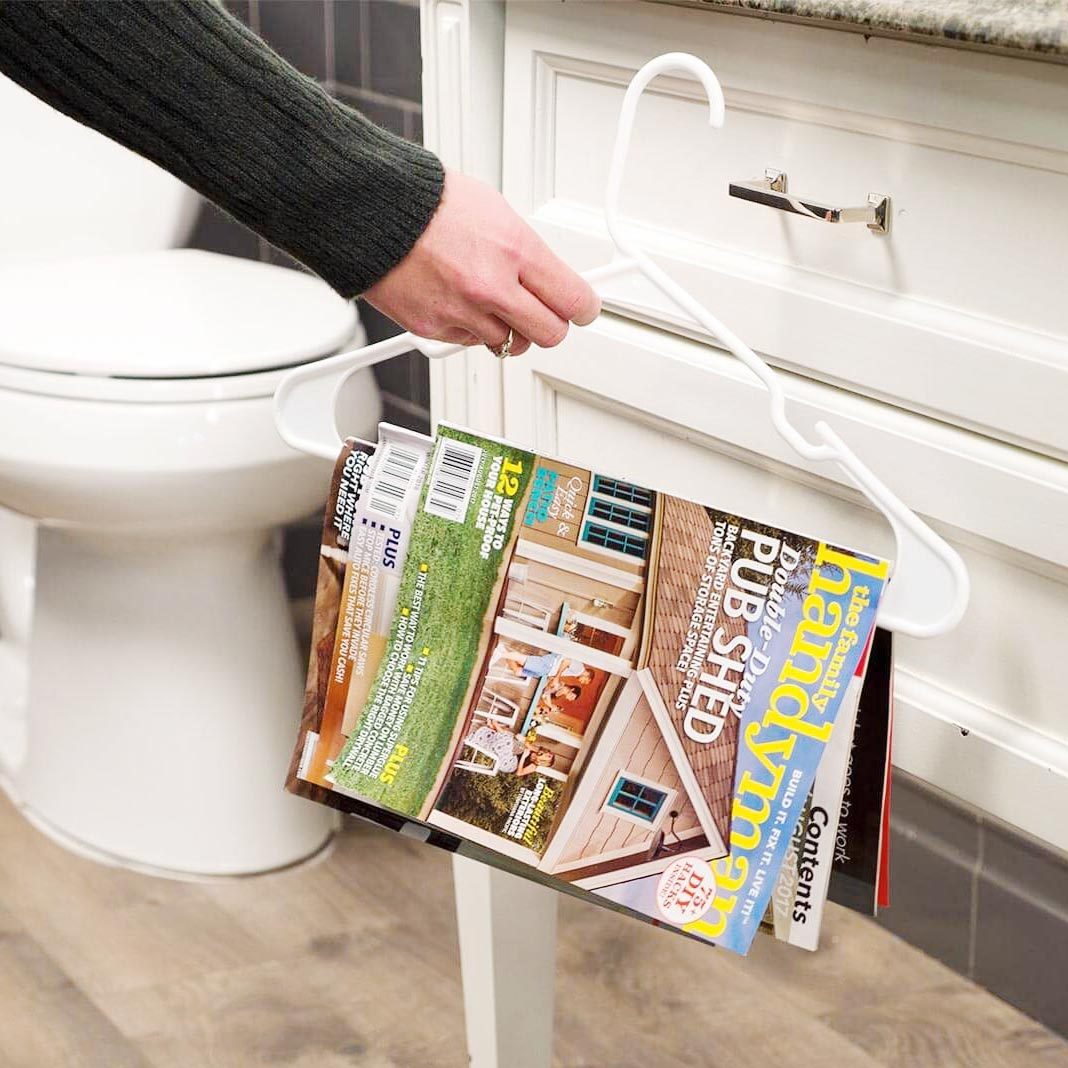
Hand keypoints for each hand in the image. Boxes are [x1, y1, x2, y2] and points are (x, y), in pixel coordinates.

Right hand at [364, 169, 599, 355]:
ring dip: (508, 328)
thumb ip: (527, 252)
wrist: (374, 212)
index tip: (585, 309)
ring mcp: (463, 312)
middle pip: (550, 334)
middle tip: (544, 313)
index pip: (573, 300)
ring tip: (490, 301)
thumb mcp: (496, 211)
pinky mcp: (435, 329)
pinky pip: (470, 343)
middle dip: (551, 325)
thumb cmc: (430, 204)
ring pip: (510, 344)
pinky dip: (471, 329)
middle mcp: (491, 287)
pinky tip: (459, 301)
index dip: (585, 308)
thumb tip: (549, 277)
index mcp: (515, 251)